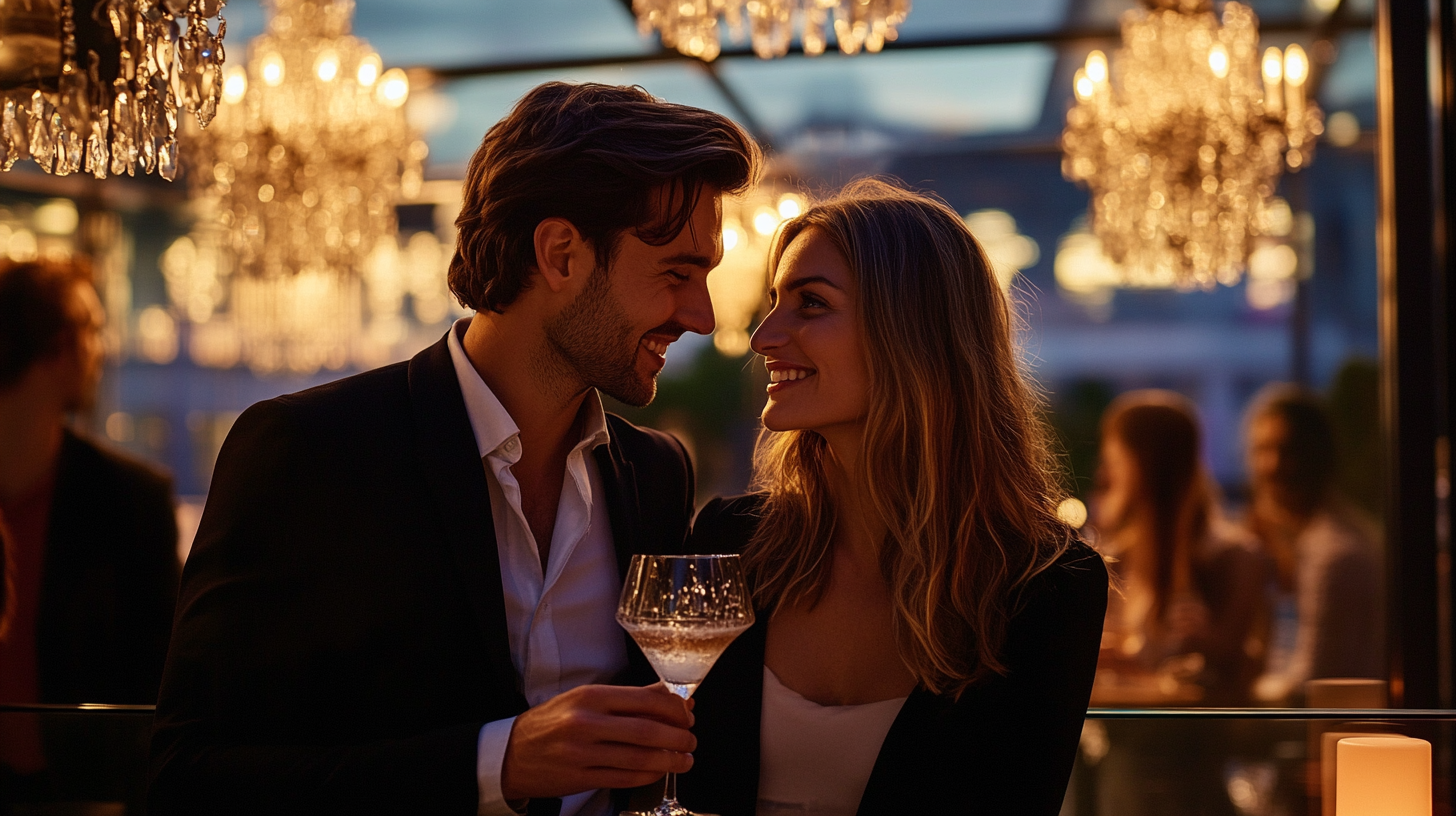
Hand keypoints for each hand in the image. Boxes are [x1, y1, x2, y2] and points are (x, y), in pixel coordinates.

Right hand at [500, 683, 695, 799]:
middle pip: (646, 730)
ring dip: (670, 760)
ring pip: (639, 758)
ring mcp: (582, 753)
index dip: (674, 710)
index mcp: (590, 697)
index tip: (687, 715)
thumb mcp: (584, 699)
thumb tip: (669, 697)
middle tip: (691, 739)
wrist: (510, 753)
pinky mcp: (580, 779)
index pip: (644, 700)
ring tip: (685, 759)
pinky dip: (649, 776)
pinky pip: (624, 778)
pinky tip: (660, 771)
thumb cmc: (551, 723)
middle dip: (678, 737)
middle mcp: (586, 723)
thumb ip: (628, 698)